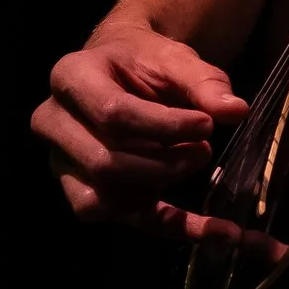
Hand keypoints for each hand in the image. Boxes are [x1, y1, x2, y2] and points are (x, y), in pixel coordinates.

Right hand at [32, 16, 248, 239]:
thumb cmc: (143, 62)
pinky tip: (215, 230)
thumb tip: (235, 111)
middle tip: (204, 152)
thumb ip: (203, 82)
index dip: (163, 126)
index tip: (208, 126)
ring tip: (193, 163)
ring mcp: (61, 162)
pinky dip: (170, 227)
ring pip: (103, 198)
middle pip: (104, 162)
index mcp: (71, 78)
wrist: (119, 70)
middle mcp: (53, 123)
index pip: (112, 113)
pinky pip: (121, 220)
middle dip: (162, 164)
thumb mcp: (173, 58)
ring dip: (156, 190)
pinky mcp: (81, 192)